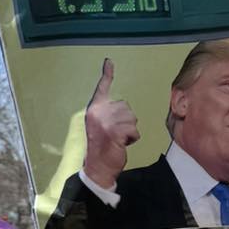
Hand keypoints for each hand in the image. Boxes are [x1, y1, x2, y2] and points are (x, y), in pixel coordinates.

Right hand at [82, 59, 139, 187]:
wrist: (98, 167)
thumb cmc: (103, 147)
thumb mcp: (102, 126)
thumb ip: (109, 113)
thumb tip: (123, 107)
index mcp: (94, 109)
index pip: (102, 88)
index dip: (106, 74)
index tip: (109, 61)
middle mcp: (98, 112)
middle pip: (126, 107)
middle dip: (126, 122)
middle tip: (115, 135)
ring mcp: (105, 121)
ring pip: (132, 118)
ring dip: (130, 131)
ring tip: (118, 139)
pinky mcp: (114, 131)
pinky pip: (134, 130)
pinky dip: (132, 139)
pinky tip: (122, 144)